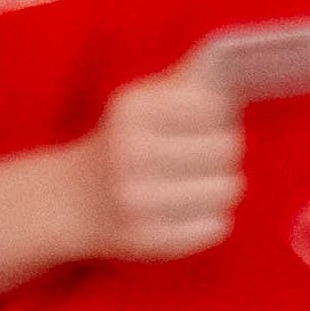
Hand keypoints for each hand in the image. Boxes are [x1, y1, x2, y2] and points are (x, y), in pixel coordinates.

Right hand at [75, 64, 247, 265]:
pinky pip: (216, 226)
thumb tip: (240, 70)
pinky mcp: (148, 240)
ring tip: (203, 183)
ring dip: (223, 185)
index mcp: (131, 110)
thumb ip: (188, 84)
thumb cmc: (122, 142)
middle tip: (211, 154)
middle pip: (228, 148)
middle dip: (225, 150)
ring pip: (228, 188)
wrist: (69, 200)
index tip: (211, 121)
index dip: (221, 114)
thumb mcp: (141, 102)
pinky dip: (212, 219)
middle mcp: (130, 153)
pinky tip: (191, 211)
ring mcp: (137, 200)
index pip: (214, 107)